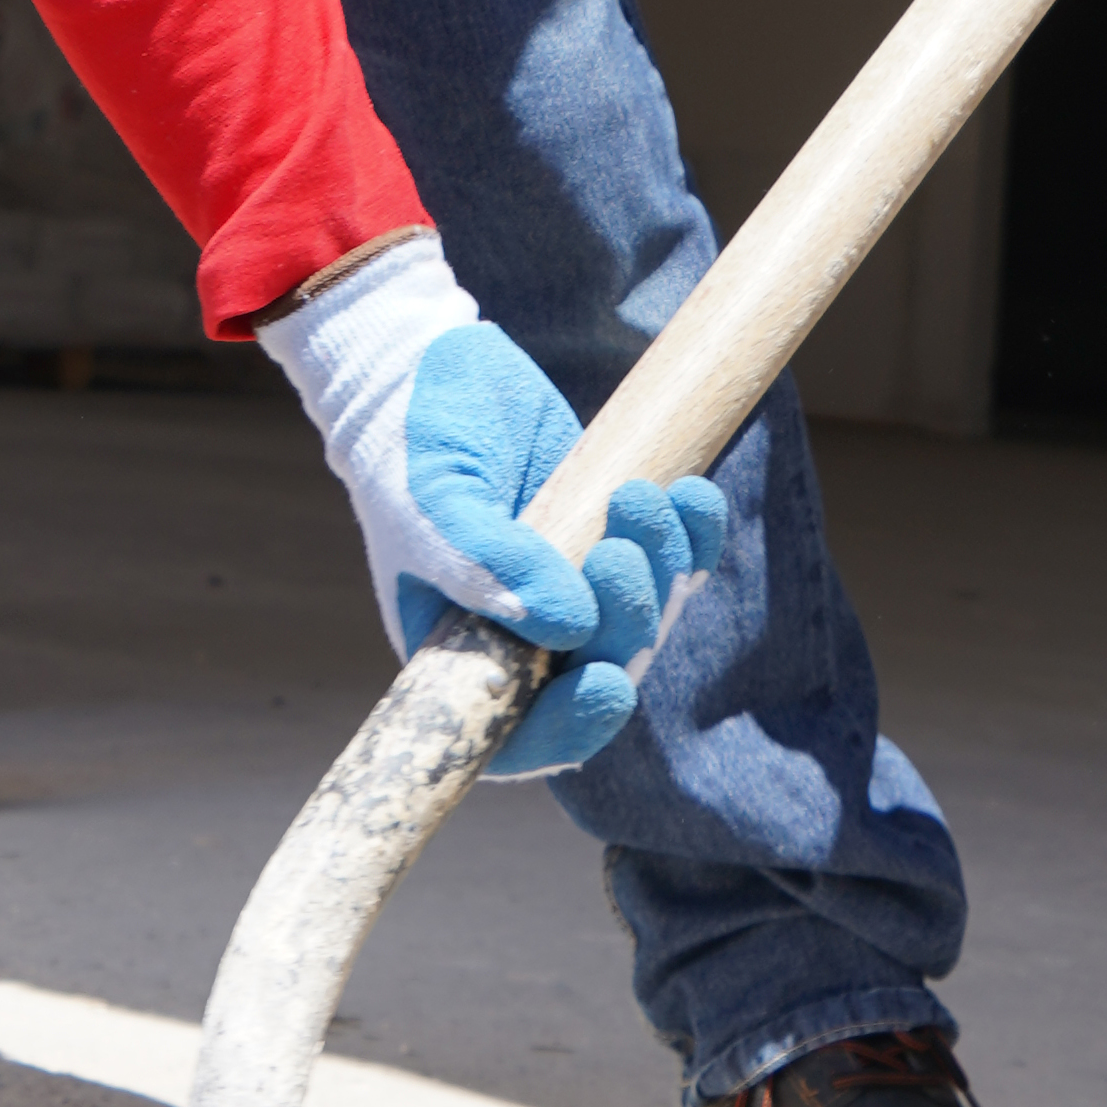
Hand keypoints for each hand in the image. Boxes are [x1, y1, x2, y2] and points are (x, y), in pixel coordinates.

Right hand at [253, 235, 723, 779]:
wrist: (434, 370)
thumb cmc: (410, 449)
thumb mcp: (432, 507)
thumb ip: (487, 569)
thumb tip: (567, 629)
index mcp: (461, 652)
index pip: (518, 735)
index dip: (569, 729)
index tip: (606, 682)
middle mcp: (523, 636)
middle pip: (601, 675)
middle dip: (629, 624)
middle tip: (618, 554)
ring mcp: (574, 589)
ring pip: (648, 620)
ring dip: (663, 568)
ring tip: (640, 498)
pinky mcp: (617, 538)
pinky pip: (680, 561)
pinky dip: (696, 534)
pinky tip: (692, 495)